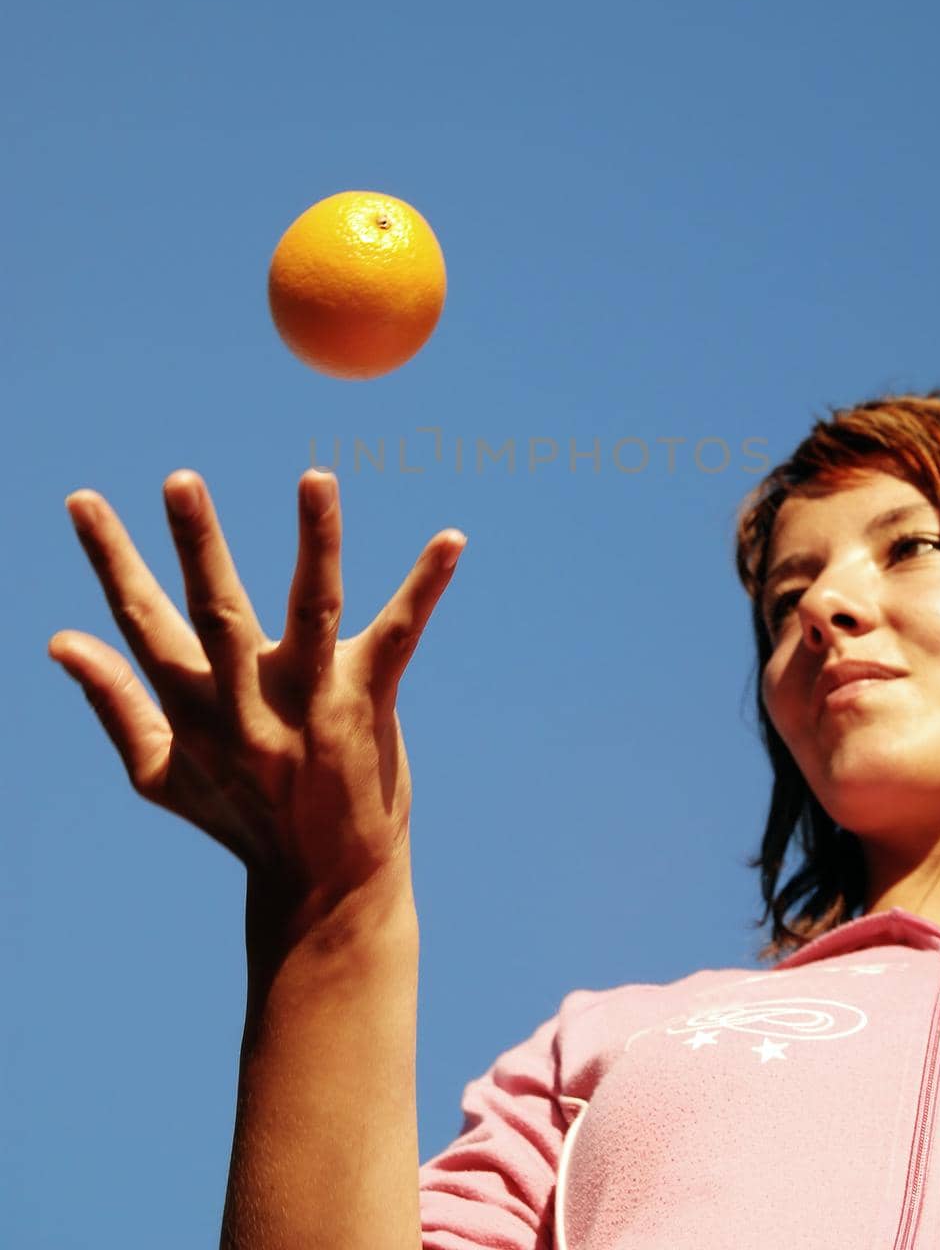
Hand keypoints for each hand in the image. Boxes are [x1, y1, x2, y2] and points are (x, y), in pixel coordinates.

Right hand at [48, 468, 465, 935]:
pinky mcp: (369, 705)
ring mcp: (312, 704)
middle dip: (198, 546)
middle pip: (217, 613)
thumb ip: (113, 703)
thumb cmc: (238, 816)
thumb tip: (59, 640)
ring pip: (311, 610)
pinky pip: (399, 636)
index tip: (83, 500)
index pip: (142, 623)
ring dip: (317, 541)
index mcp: (193, 712)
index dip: (111, 560)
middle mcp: (248, 706)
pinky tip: (452, 540)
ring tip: (316, 478)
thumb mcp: (161, 773)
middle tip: (180, 480)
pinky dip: (425, 586)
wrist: (325, 888)